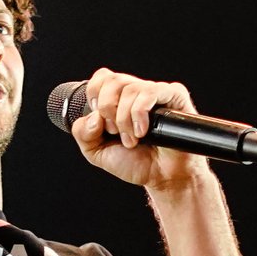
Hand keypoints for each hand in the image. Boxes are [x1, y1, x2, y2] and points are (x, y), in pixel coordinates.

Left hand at [71, 68, 214, 192]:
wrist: (162, 177)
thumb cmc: (135, 162)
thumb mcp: (96, 152)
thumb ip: (82, 133)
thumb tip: (93, 116)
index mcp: (118, 99)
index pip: (102, 77)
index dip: (95, 96)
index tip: (101, 121)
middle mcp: (136, 92)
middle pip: (113, 80)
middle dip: (108, 109)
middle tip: (116, 132)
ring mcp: (155, 92)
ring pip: (130, 89)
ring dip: (125, 120)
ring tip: (132, 140)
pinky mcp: (173, 95)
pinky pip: (150, 92)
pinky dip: (139, 113)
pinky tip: (143, 131)